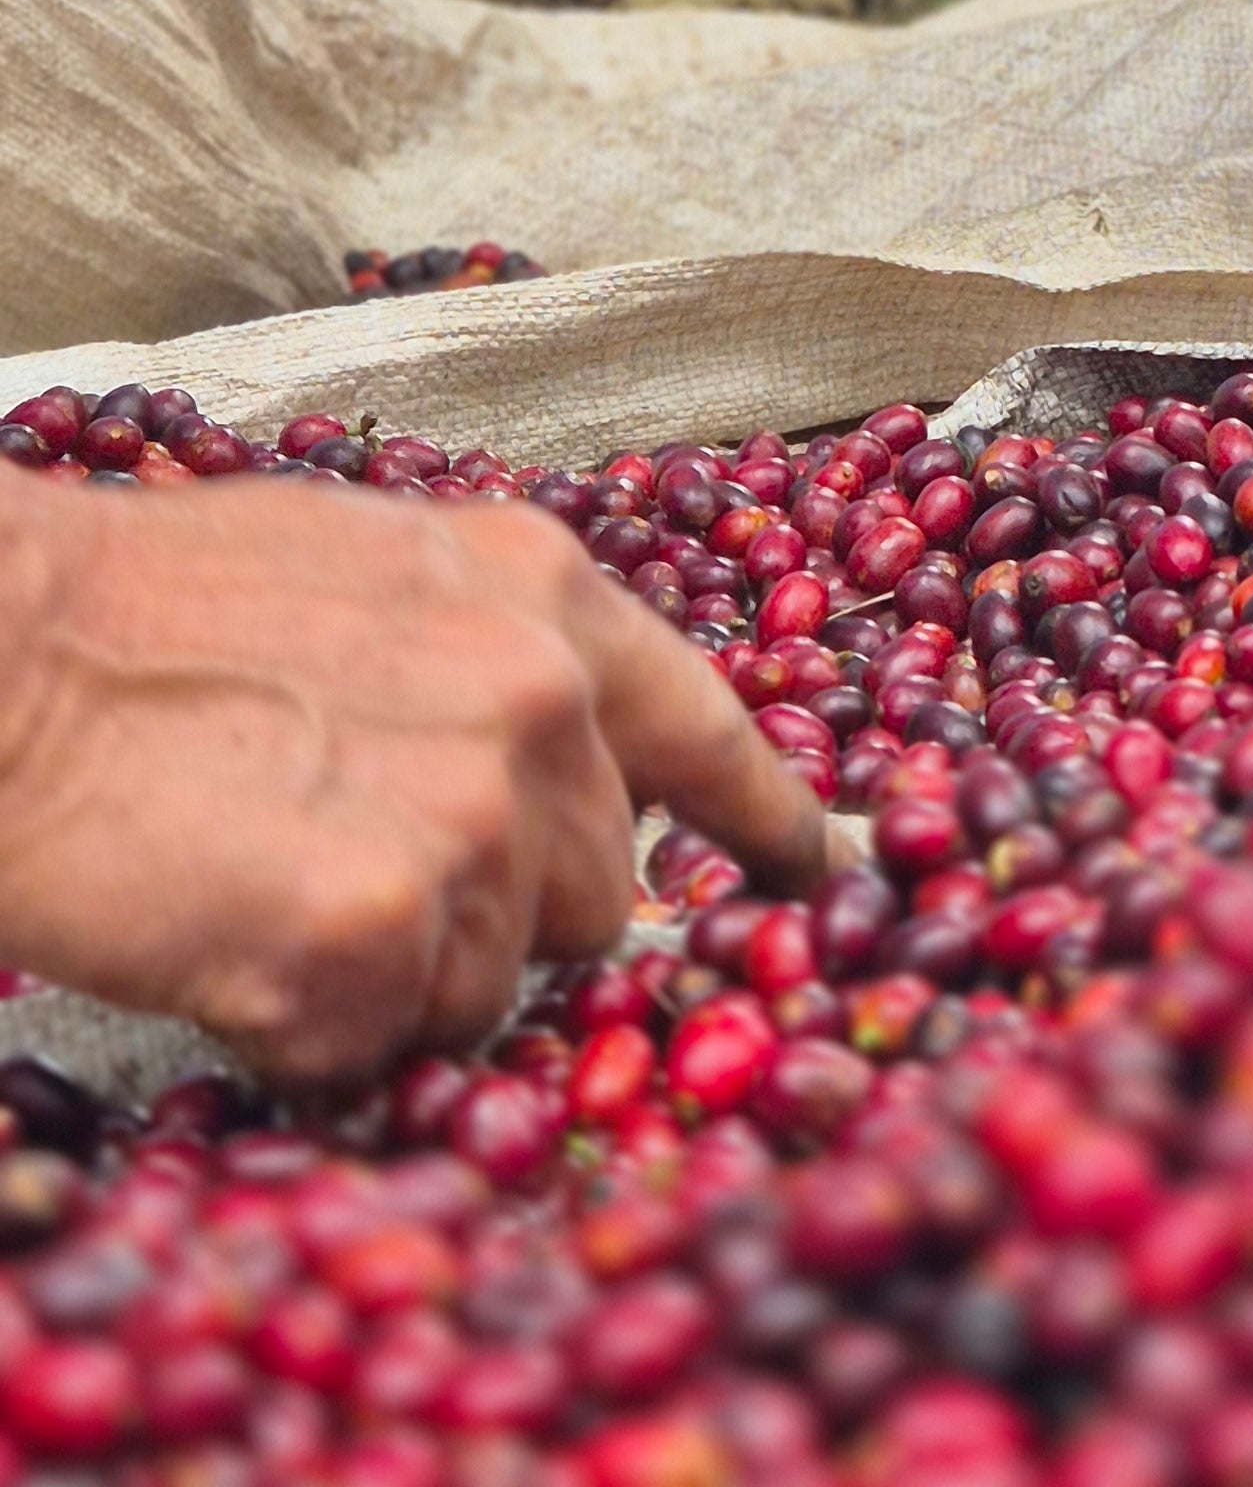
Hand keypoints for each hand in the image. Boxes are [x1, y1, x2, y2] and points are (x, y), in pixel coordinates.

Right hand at [0, 473, 824, 1087]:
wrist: (13, 651)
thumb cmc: (154, 612)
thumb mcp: (375, 572)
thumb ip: (486, 659)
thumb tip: (547, 765)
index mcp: (544, 598)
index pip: (705, 726)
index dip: (764, 816)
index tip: (810, 868)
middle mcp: (539, 701)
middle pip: (593, 894)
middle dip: (497, 914)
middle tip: (358, 867)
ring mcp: (470, 818)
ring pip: (487, 987)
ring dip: (394, 976)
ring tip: (275, 880)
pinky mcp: (379, 930)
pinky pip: (380, 1043)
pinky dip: (306, 1028)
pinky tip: (234, 938)